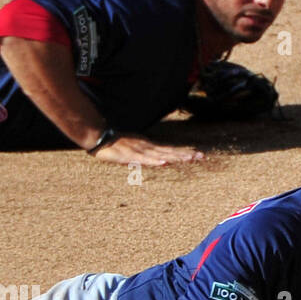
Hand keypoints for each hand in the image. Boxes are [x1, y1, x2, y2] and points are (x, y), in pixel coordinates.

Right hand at [90, 133, 205, 166]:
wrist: (98, 136)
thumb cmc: (113, 144)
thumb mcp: (132, 150)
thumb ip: (142, 155)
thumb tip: (154, 160)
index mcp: (148, 147)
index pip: (169, 151)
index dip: (183, 153)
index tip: (198, 155)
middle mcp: (147, 148)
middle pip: (169, 152)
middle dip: (185, 154)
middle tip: (202, 157)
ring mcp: (139, 151)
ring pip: (160, 155)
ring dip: (175, 157)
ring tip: (189, 159)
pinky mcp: (130, 155)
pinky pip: (144, 160)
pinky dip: (154, 161)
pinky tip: (164, 163)